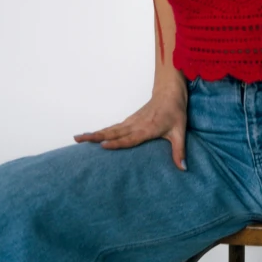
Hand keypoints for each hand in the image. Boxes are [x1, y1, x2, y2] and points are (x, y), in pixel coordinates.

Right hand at [73, 82, 188, 170]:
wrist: (169, 91)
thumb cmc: (175, 110)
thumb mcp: (180, 131)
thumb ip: (179, 151)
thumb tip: (183, 169)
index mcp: (148, 128)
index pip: (130, 138)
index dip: (117, 142)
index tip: (102, 146)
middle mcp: (136, 124)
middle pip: (113, 132)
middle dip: (95, 136)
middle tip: (78, 139)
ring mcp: (132, 121)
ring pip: (111, 128)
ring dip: (95, 133)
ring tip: (78, 138)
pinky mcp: (131, 119)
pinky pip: (114, 127)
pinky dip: (103, 131)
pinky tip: (94, 136)